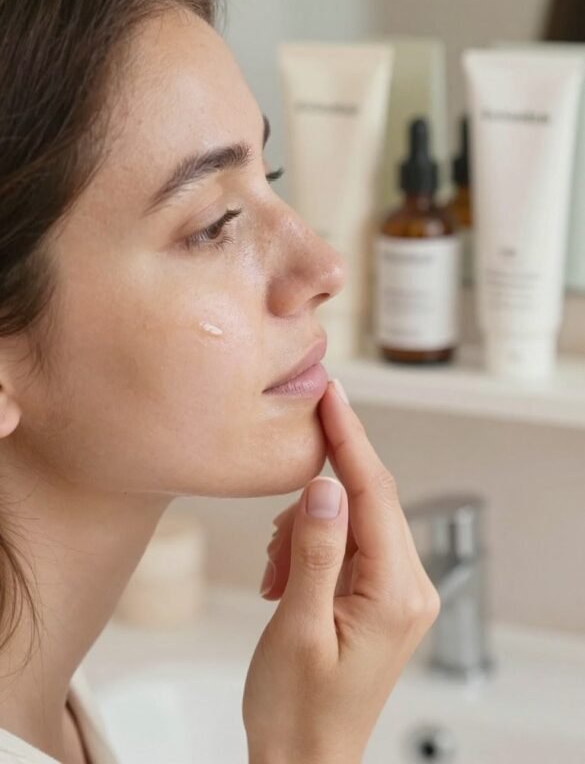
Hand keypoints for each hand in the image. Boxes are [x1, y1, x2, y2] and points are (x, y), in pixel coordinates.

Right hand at [242, 378, 439, 763]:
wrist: (304, 762)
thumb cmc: (297, 711)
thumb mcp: (295, 627)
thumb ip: (314, 551)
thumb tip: (326, 484)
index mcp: (397, 592)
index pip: (374, 491)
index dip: (349, 436)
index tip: (330, 393)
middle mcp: (410, 586)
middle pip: (367, 499)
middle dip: (316, 496)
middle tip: (279, 517)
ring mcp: (398, 590)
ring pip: (351, 517)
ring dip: (306, 529)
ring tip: (275, 578)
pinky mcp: (380, 594)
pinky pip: (347, 541)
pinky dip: (312, 545)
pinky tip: (285, 579)